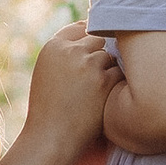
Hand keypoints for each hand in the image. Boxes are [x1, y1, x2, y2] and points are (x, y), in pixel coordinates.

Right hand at [26, 21, 120, 152]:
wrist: (51, 136)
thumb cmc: (48, 108)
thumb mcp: (47, 72)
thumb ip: (64, 53)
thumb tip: (90, 36)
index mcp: (53, 46)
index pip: (78, 28)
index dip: (88, 36)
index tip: (92, 47)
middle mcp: (70, 51)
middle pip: (97, 39)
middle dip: (98, 54)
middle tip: (93, 75)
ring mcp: (88, 65)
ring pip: (109, 57)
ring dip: (107, 70)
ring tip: (92, 92)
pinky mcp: (104, 81)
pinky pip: (118, 73)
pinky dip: (114, 85)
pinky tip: (101, 99)